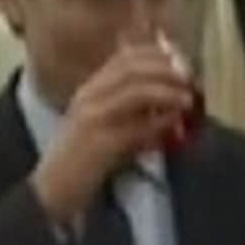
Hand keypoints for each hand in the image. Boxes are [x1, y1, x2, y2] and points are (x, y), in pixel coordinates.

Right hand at [29, 49, 193, 225]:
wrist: (54, 189)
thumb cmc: (85, 159)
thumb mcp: (106, 124)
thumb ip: (133, 109)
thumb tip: (172, 100)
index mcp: (91, 89)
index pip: (125, 57)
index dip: (157, 55)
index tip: (182, 61)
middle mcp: (89, 97)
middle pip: (133, 69)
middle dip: (167, 70)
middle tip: (191, 79)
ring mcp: (92, 119)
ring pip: (135, 91)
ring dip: (167, 92)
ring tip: (188, 100)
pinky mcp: (99, 145)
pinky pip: (135, 128)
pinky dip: (158, 124)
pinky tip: (174, 125)